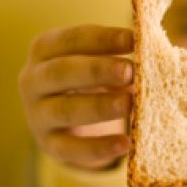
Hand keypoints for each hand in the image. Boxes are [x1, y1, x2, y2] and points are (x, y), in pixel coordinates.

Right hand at [18, 25, 133, 169]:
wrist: (67, 122)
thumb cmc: (89, 80)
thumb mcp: (97, 62)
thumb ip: (117, 56)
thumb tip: (153, 53)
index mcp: (45, 49)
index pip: (72, 39)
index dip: (103, 38)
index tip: (134, 38)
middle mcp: (33, 79)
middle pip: (62, 71)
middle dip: (97, 70)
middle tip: (130, 71)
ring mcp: (38, 114)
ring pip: (65, 110)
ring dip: (100, 106)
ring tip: (131, 103)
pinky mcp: (49, 144)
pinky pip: (71, 148)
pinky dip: (99, 147)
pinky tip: (126, 144)